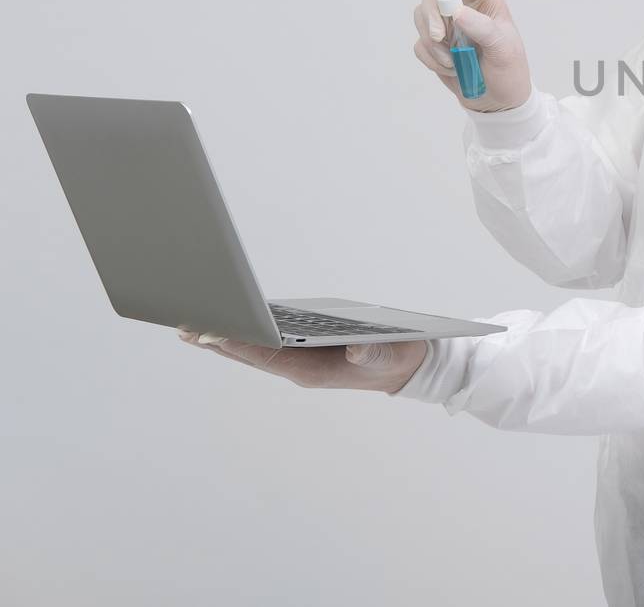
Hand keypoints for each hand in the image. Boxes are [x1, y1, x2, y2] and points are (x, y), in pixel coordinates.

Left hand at [179, 330, 426, 393]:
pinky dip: (246, 333)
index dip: (241, 344)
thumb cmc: (395, 361)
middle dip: (220, 342)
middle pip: (251, 355)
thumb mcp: (389, 356)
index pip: (269, 357)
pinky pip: (267, 344)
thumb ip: (373, 353)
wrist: (404, 369)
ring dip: (226, 339)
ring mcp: (299, 360)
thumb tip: (356, 349)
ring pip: (254, 350)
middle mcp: (299, 368)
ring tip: (194, 328)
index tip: (214, 333)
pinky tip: (231, 325)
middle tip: (186, 331)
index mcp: (313, 372)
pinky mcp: (303, 351)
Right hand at [412, 0, 533, 112]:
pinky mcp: (434, 45)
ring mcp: (446, 26)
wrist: (498, 100)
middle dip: (431, 14)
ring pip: (421, 18)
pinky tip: (451, 68)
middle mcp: (463, 8)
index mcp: (485, 2)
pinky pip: (419, 44)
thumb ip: (483, 28)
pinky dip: (431, 59)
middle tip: (439, 36)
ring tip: (455, 62)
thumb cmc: (508, 69)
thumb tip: (457, 12)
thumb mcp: (504, 49)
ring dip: (433, 43)